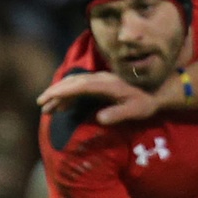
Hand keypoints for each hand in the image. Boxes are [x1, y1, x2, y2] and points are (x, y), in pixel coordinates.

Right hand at [36, 71, 159, 125]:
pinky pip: (80, 88)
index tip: (48, 97)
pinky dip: (68, 95)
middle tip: (40, 103)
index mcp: (106, 84)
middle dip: (54, 92)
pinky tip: (62, 106)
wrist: (157, 91)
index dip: (62, 91)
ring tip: (46, 108)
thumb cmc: (146, 102)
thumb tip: (99, 118)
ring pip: (74, 85)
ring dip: (59, 94)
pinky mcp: (100, 85)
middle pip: (72, 83)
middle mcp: (100, 79)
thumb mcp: (134, 111)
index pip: (79, 86)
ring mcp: (100, 81)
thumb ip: (117, 114)